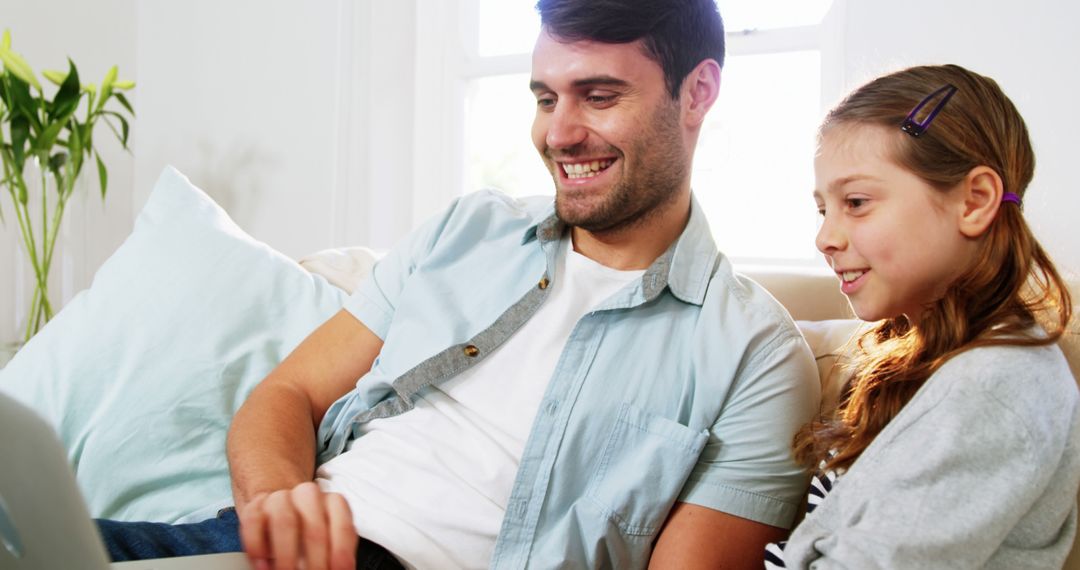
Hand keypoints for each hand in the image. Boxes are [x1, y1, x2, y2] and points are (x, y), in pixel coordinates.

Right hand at [238, 482, 356, 569]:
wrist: (278, 509)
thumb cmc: (309, 529)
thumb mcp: (329, 539)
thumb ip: (334, 555)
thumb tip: (337, 569)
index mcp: (334, 503)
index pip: (342, 526)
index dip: (341, 552)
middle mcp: (309, 496)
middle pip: (314, 527)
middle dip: (315, 559)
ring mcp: (280, 499)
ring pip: (284, 521)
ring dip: (286, 554)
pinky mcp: (256, 506)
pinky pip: (254, 522)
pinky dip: (257, 548)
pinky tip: (263, 566)